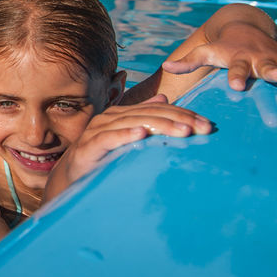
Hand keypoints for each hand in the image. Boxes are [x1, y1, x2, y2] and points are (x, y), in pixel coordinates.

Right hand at [56, 95, 212, 184]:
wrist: (70, 177)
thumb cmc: (101, 158)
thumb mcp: (124, 137)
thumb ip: (142, 118)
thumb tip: (164, 98)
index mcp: (120, 114)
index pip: (157, 109)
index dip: (182, 114)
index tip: (207, 124)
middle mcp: (109, 119)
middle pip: (148, 114)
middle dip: (178, 120)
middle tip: (202, 128)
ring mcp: (97, 131)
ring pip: (132, 123)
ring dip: (159, 126)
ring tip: (182, 131)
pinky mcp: (88, 147)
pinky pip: (108, 139)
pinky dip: (125, 135)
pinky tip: (141, 134)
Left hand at [163, 20, 276, 90]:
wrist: (245, 27)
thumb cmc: (222, 47)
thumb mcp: (206, 53)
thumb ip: (188, 61)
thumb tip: (166, 66)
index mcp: (237, 59)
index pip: (236, 69)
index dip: (236, 77)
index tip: (237, 85)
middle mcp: (258, 58)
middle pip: (265, 66)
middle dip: (271, 71)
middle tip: (276, 75)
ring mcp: (276, 58)